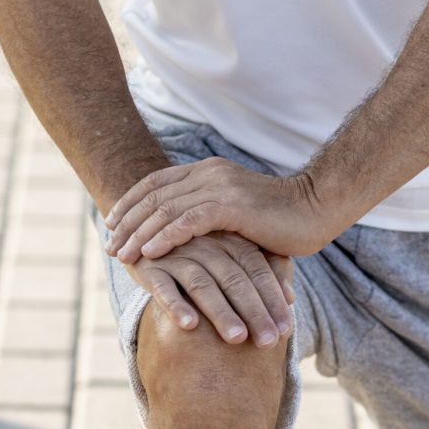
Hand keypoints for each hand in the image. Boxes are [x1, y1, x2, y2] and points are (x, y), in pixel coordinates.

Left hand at [104, 158, 339, 262]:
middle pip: (154, 195)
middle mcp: (209, 175)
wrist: (318, 208)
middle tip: (109, 246)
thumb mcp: (239, 214)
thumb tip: (191, 236)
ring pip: (166, 209)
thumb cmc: (284, 219)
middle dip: (127, 222)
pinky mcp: (232, 207)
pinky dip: (165, 237)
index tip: (112, 225)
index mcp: (208, 173)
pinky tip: (149, 253)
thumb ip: (213, 217)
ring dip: (139, 233)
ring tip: (122, 255)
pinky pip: (188, 222)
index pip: (157, 184)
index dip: (130, 204)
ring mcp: (220, 188)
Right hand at [124, 231, 294, 346]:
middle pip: (235, 280)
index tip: (286, 330)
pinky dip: (176, 304)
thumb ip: (264, 272)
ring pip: (202, 284)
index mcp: (230, 241)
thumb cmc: (201, 254)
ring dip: (221, 312)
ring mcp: (177, 255)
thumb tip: (291, 298)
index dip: (273, 300)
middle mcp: (206, 245)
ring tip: (237, 338)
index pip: (258, 271)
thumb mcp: (233, 257)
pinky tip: (189, 325)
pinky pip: (163, 287)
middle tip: (268, 342)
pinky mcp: (150, 267)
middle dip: (254, 312)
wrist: (148, 232)